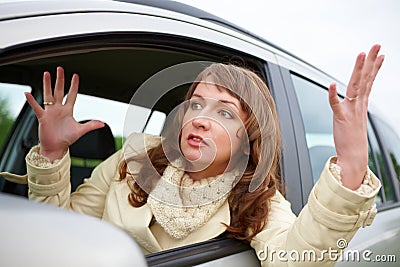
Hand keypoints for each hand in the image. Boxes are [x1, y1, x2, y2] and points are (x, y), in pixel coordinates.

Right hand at [25, 67, 103, 161]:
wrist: (56, 148)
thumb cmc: (66, 139)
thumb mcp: (80, 131)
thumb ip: (91, 125)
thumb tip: (102, 124)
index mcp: (68, 111)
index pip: (71, 95)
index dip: (74, 85)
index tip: (75, 76)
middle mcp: (58, 109)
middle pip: (59, 91)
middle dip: (60, 80)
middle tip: (60, 69)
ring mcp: (50, 112)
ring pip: (48, 95)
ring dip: (47, 85)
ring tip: (46, 74)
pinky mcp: (43, 118)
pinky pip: (37, 108)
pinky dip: (32, 101)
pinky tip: (28, 94)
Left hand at [328, 45, 383, 189]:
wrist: (354, 156)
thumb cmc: (352, 139)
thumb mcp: (355, 119)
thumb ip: (354, 107)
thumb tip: (354, 100)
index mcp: (361, 104)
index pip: (369, 81)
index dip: (374, 67)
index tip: (380, 54)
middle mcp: (358, 105)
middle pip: (365, 78)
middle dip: (370, 61)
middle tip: (376, 46)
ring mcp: (351, 110)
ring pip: (355, 86)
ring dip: (358, 70)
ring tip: (361, 55)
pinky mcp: (340, 118)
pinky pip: (335, 104)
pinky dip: (333, 95)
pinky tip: (331, 85)